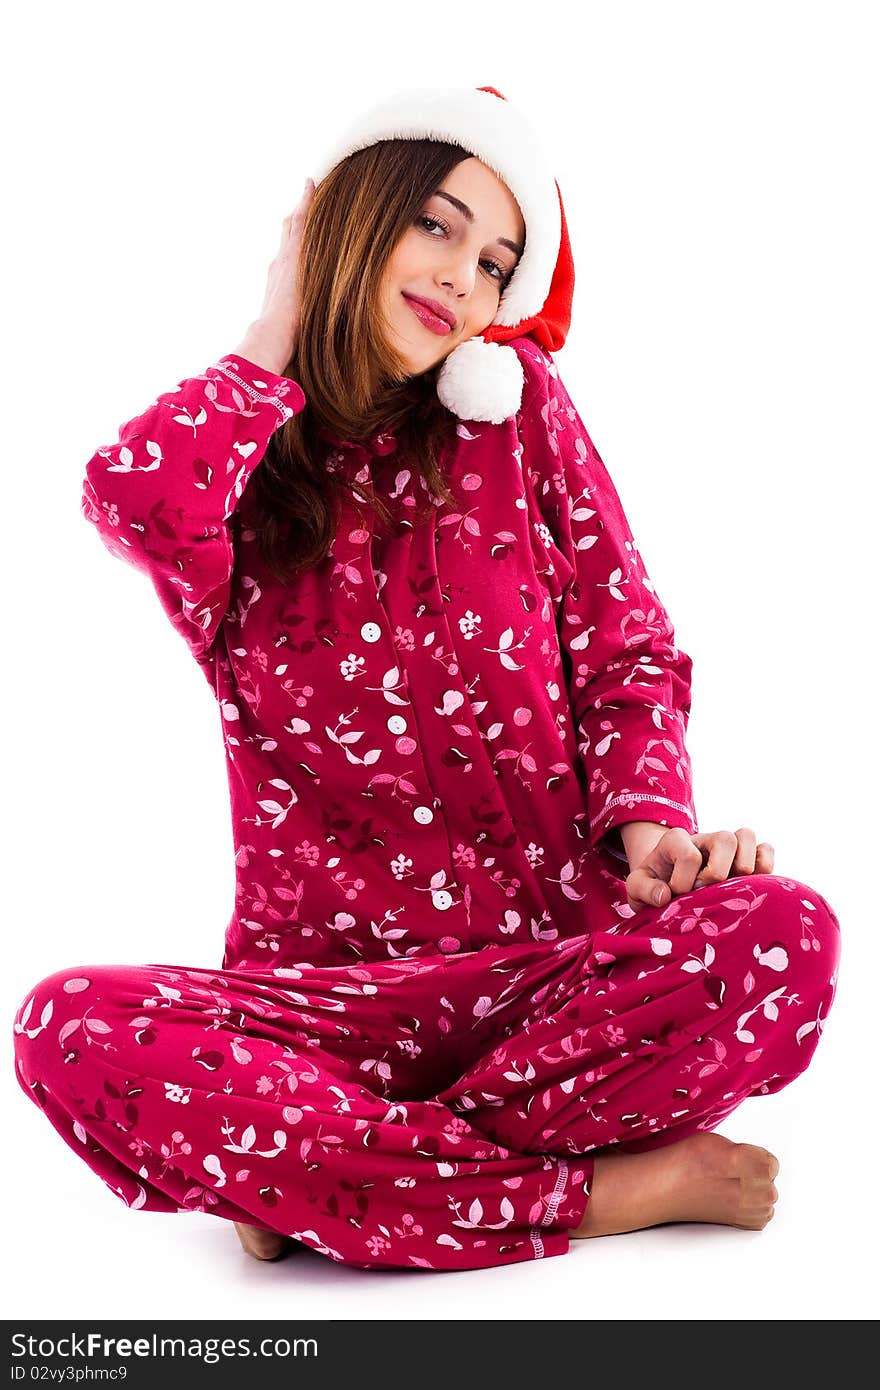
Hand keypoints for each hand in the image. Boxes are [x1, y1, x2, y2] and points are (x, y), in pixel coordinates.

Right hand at [244, 178, 314, 371]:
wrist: (271, 338)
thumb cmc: (278, 345)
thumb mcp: (289, 335)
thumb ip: (291, 334)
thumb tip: (293, 355)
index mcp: (279, 286)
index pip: (288, 259)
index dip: (292, 245)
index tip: (297, 231)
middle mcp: (279, 267)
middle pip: (288, 237)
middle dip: (296, 220)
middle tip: (303, 199)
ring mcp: (285, 260)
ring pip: (293, 227)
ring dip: (301, 208)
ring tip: (308, 189)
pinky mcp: (293, 254)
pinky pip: (301, 222)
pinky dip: (305, 204)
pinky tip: (311, 186)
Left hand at [624, 826, 774, 914]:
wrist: (667, 887)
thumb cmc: (653, 887)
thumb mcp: (636, 888)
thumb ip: (643, 890)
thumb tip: (665, 895)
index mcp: (675, 841)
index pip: (689, 855)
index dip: (683, 882)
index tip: (674, 896)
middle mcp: (705, 839)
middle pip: (726, 838)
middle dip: (717, 872)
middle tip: (704, 892)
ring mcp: (728, 847)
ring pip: (748, 837)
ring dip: (743, 867)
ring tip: (729, 888)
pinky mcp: (747, 859)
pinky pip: (766, 851)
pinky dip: (764, 867)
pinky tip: (748, 886)